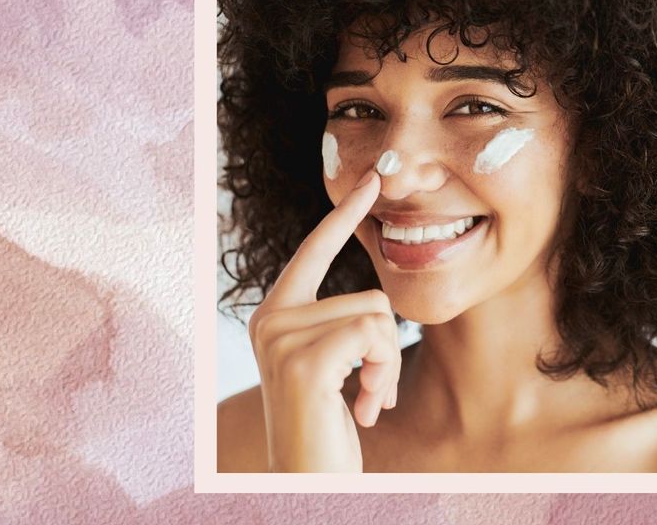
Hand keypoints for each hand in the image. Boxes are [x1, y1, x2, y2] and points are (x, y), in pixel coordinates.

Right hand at [247, 169, 400, 472]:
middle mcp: (270, 319)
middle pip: (370, 296)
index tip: (371, 178)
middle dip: (387, 350)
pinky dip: (382, 375)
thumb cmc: (327, 426)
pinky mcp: (304, 360)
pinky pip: (374, 337)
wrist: (309, 479)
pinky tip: (362, 408)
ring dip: (386, 367)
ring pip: (378, 318)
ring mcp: (281, 338)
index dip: (345, 215)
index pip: (314, 250)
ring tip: (363, 401)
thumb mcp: (334, 365)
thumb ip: (343, 327)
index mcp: (276, 315)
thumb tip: (377, 304)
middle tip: (370, 391)